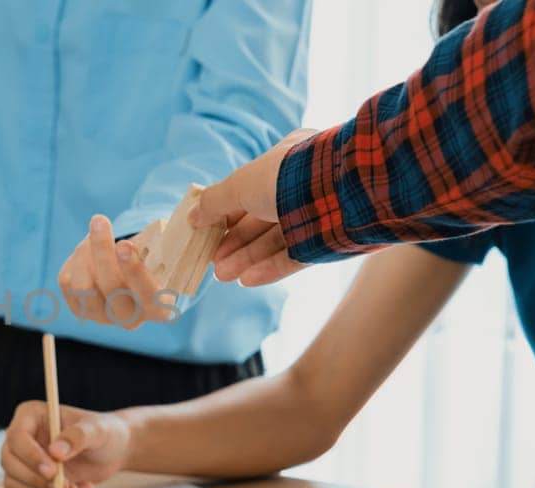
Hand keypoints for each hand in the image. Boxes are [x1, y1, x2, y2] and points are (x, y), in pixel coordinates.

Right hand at [0, 401, 131, 487]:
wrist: (112, 452)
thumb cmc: (104, 433)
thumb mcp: (98, 430)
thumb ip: (78, 436)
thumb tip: (55, 451)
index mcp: (31, 415)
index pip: (16, 436)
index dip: (30, 456)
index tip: (52, 471)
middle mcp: (22, 436)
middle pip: (9, 461)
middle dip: (35, 479)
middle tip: (65, 486)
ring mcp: (23, 459)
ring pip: (14, 482)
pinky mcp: (30, 479)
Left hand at [56, 215, 175, 328]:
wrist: (129, 278)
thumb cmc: (150, 262)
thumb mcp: (161, 257)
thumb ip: (152, 249)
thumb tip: (129, 236)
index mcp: (158, 308)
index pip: (147, 294)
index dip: (135, 270)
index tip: (125, 244)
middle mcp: (129, 319)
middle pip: (111, 288)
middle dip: (103, 251)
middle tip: (99, 221)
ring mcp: (101, 317)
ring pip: (83, 286)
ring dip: (86, 251)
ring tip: (97, 228)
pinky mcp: (78, 309)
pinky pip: (68, 281)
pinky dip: (77, 257)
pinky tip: (89, 246)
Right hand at [187, 129, 316, 286]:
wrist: (343, 191)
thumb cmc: (288, 176)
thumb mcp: (240, 183)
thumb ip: (214, 201)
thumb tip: (192, 216)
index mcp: (284, 161)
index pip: (249, 189)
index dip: (225, 211)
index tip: (205, 229)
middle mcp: (300, 186)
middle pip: (259, 219)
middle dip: (234, 242)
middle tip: (213, 261)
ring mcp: (315, 214)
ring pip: (275, 240)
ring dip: (247, 258)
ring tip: (223, 275)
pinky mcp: (328, 241)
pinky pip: (295, 256)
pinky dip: (270, 268)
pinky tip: (247, 280)